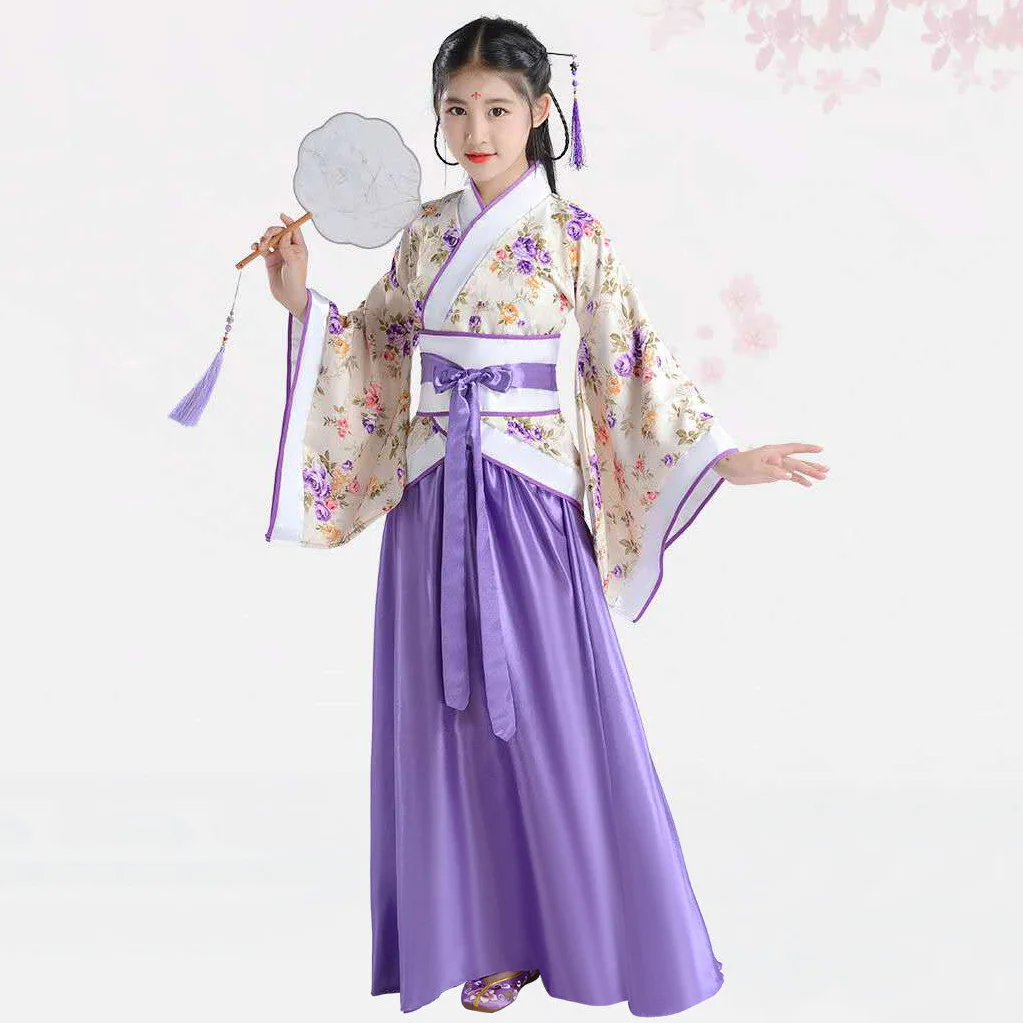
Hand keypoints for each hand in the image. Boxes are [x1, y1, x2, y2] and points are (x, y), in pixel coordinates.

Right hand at [252, 213, 307, 316]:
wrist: (288, 296)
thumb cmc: (296, 280)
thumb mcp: (294, 262)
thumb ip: (288, 247)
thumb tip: (285, 232)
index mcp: (299, 248)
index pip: (294, 230)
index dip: (289, 222)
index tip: (281, 215)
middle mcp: (289, 249)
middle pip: (279, 233)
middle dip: (271, 232)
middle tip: (266, 238)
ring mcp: (279, 254)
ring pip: (269, 239)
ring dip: (263, 239)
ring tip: (261, 247)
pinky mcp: (270, 260)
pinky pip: (262, 249)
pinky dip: (257, 246)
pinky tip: (254, 249)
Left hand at [713, 443, 828, 485]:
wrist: (728, 469)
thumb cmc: (740, 463)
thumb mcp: (755, 467)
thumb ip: (773, 471)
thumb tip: (789, 475)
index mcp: (774, 452)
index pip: (794, 448)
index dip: (807, 449)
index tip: (821, 449)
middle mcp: (777, 458)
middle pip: (798, 462)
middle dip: (812, 466)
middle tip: (826, 471)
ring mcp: (776, 466)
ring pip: (795, 470)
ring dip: (808, 473)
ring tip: (822, 477)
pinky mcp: (772, 474)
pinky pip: (788, 477)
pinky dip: (798, 480)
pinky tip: (807, 484)